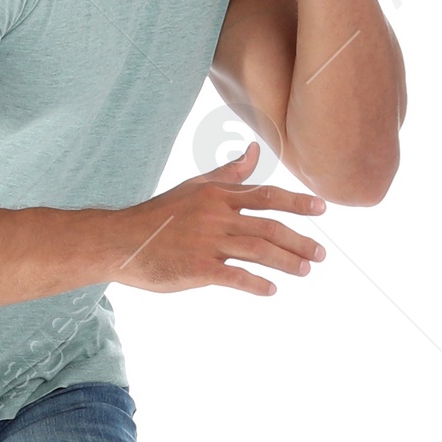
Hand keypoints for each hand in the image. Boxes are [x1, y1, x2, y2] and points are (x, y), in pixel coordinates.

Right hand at [111, 141, 325, 295]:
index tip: (322, 209)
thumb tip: (256, 152)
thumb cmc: (158, 216)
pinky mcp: (197, 268)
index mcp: (217, 196)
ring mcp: (207, 242)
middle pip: (269, 227)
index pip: (267, 196)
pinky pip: (235, 276)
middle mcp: (216, 216)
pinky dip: (256, 284)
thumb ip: (228, 174)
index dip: (297, 203)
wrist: (120, 242)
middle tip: (321, 254)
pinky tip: (270, 290)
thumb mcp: (194, 187)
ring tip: (304, 270)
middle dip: (300, 240)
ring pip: (259, 251)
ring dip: (286, 262)